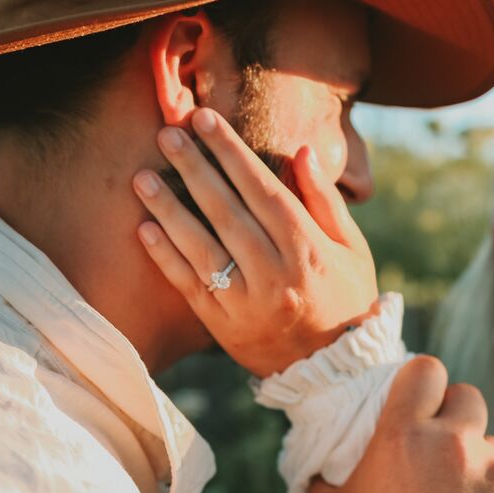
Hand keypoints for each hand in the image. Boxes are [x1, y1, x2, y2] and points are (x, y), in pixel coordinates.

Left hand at [132, 107, 378, 375]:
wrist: (335, 372)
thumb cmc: (347, 297)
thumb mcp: (351, 248)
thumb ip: (325, 200)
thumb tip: (301, 151)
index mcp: (308, 250)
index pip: (263, 190)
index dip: (232, 152)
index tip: (205, 120)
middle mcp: (275, 275)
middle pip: (226, 212)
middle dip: (195, 168)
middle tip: (167, 133)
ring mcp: (246, 303)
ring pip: (200, 247)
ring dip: (168, 208)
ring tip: (142, 176)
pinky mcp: (223, 326)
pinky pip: (188, 285)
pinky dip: (165, 256)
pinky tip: (144, 227)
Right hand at [305, 357, 493, 492]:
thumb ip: (322, 476)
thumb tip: (320, 459)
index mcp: (405, 435)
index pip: (425, 370)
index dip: (420, 382)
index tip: (416, 403)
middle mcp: (458, 442)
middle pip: (467, 397)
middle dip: (454, 416)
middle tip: (439, 452)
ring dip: (479, 463)